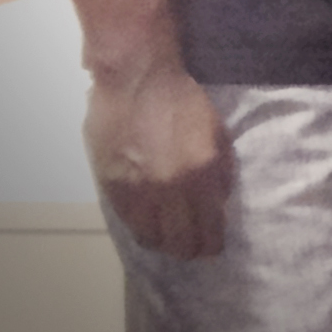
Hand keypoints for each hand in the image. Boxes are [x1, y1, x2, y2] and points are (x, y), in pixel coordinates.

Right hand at [85, 63, 234, 258]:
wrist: (138, 81)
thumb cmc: (185, 103)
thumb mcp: (219, 136)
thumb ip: (221, 174)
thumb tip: (219, 206)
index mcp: (201, 177)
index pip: (208, 230)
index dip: (212, 245)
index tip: (214, 247)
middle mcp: (169, 190)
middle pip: (179, 242)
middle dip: (189, 250)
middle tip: (193, 248)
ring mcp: (137, 190)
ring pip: (150, 238)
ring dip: (163, 242)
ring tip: (170, 239)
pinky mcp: (110, 186)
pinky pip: (128, 221)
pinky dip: (141, 227)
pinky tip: (149, 224)